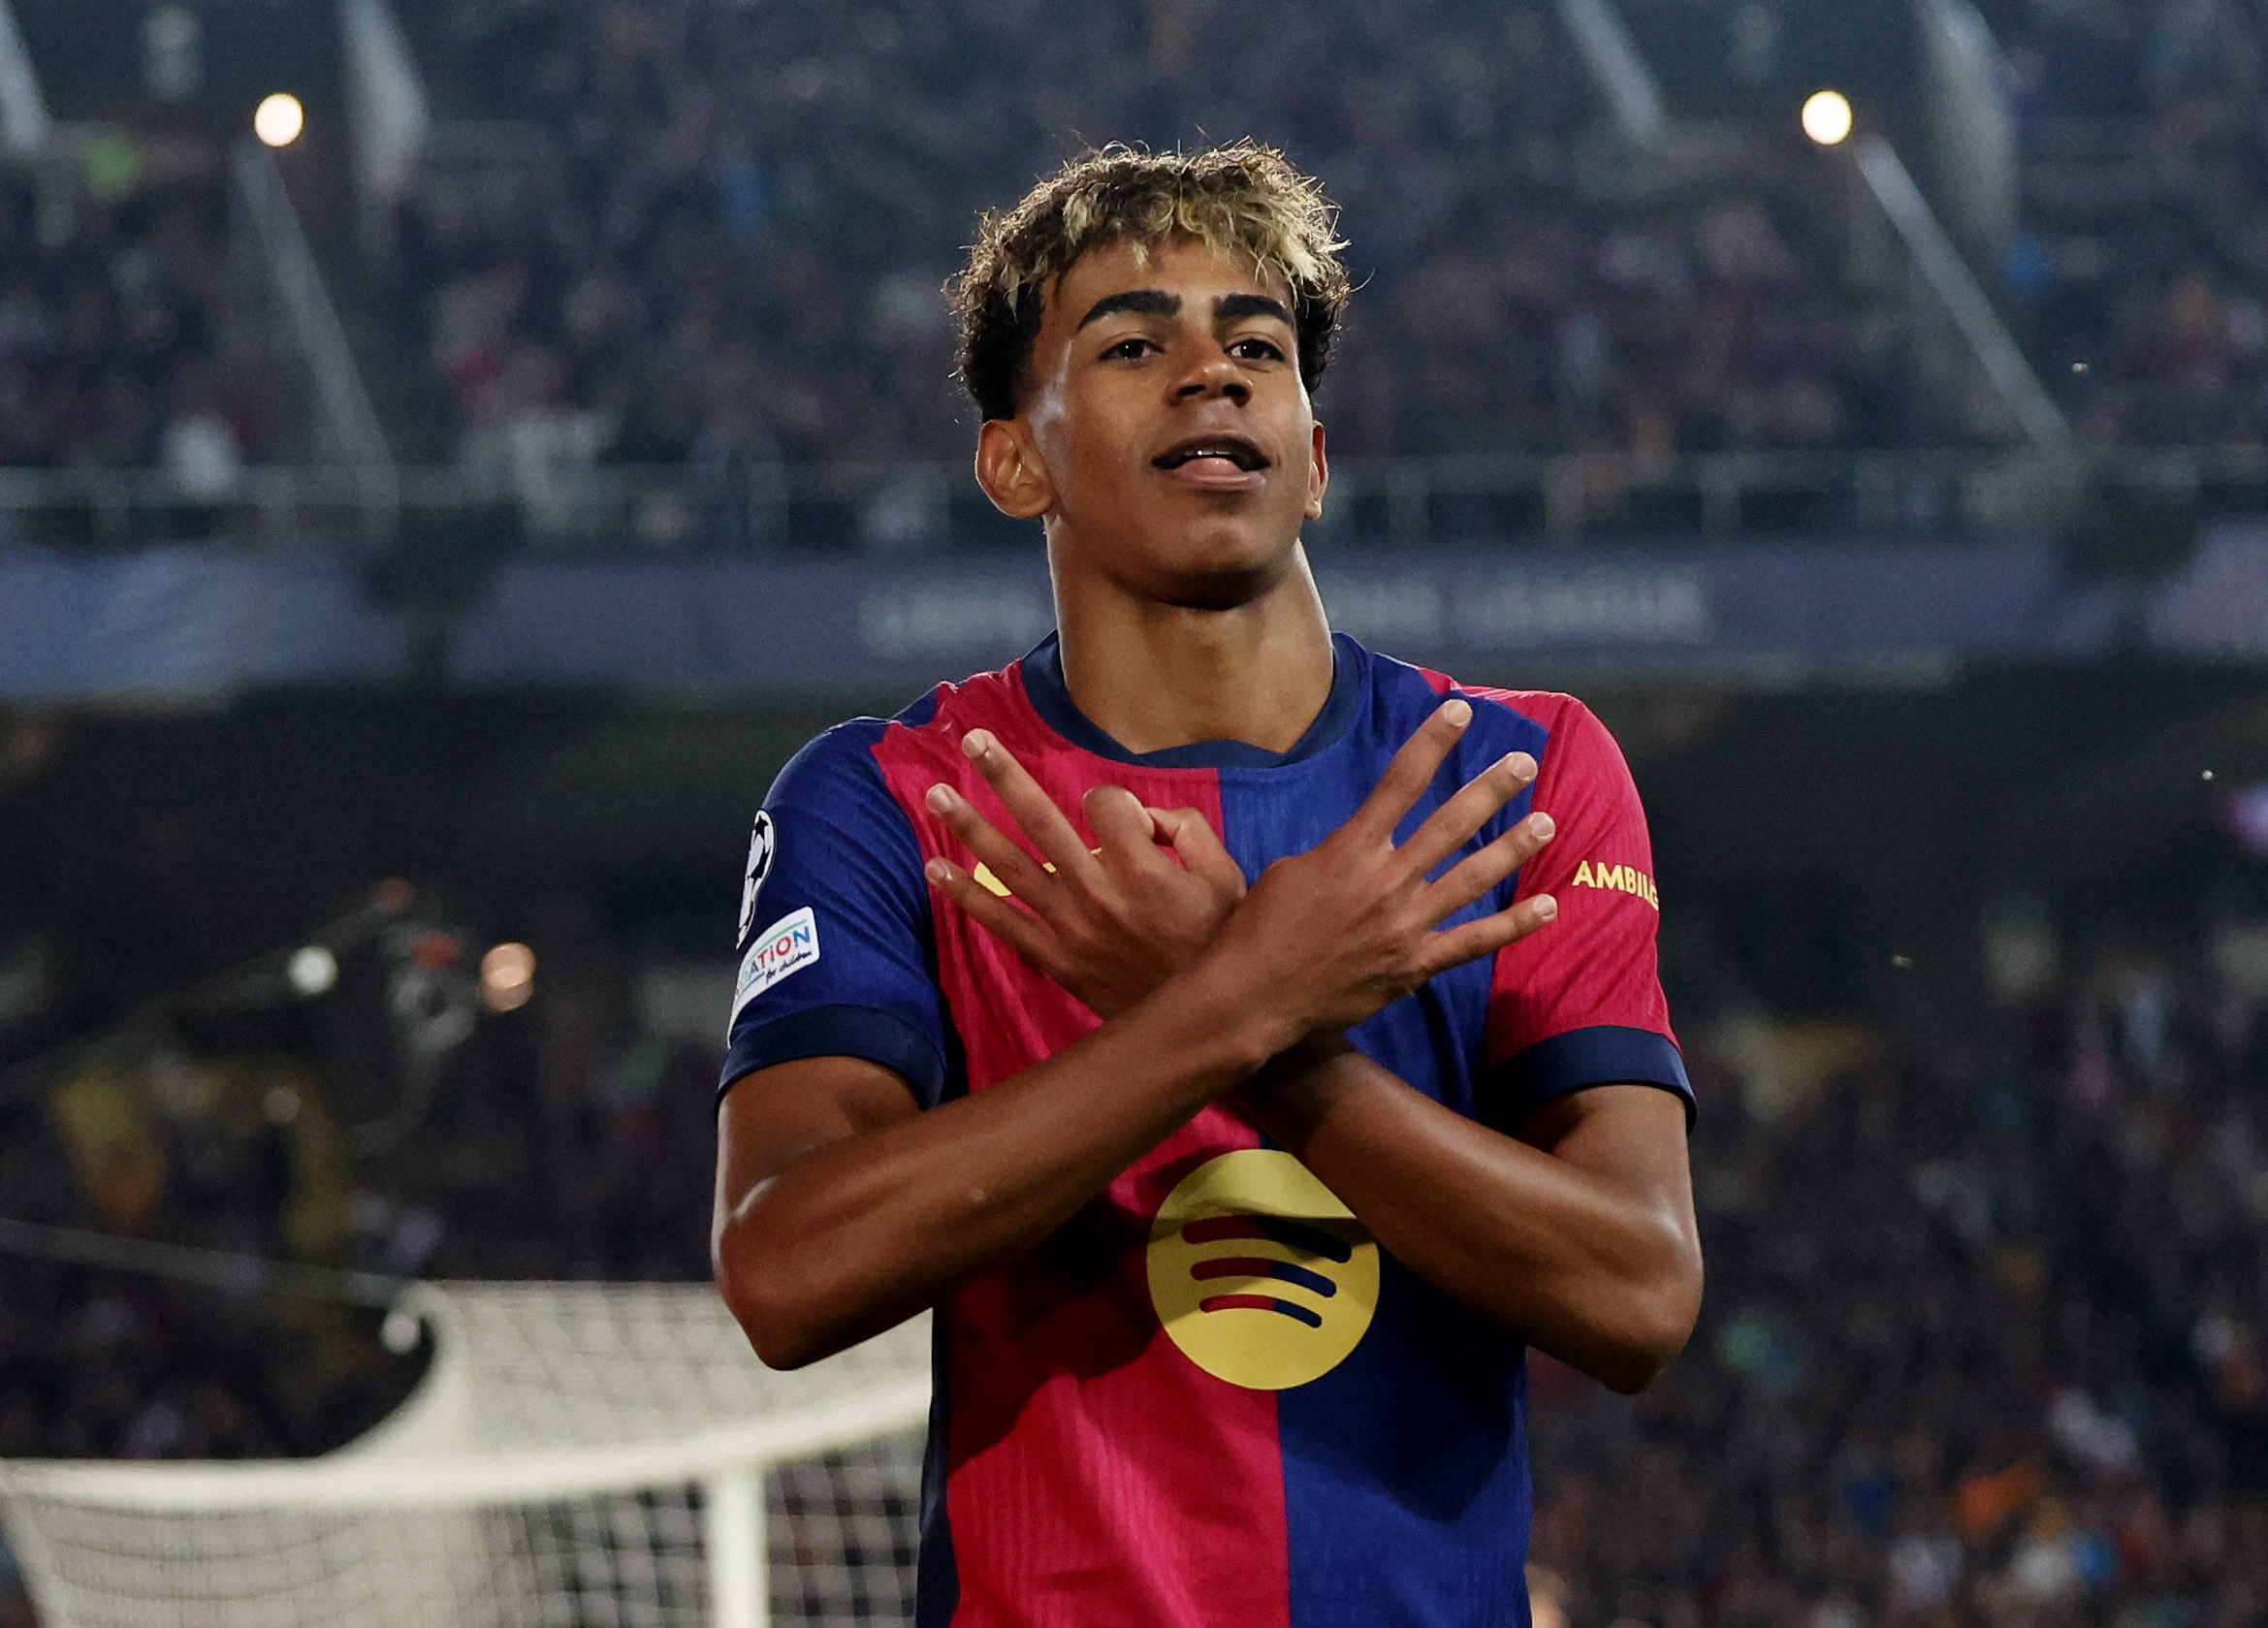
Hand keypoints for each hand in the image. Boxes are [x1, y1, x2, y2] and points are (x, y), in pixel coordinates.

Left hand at [923, 730, 1246, 1017]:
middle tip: (973, 739)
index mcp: (1142, 868)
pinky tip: (935, 869)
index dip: (1117, 802)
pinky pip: (1003, 923)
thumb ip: (1189, 831)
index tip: (1133, 823)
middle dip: (1005, 776)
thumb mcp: (1227, 878)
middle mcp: (1096, 891)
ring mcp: (1069, 925)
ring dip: (970, 827)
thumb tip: (1144, 815)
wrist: (1204, 1021)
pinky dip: (967, 896)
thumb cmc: (1217, 944)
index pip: (1105, 804)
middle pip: (1042, 820)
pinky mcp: (1055, 957)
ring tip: (935, 795)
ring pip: (1011, 865)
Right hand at [1201, 697, 1557, 1042]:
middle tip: (1525, 764)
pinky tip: (1548, 908)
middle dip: (1491, 789)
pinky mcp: (1415, 965)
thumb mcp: (1288, 871)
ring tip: (1547, 824)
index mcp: (1351, 849)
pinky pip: (1473, 942)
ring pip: (1472, 878)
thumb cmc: (1260, 928)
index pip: (1401, 782)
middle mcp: (1387, 880)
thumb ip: (1336, 854)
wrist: (1255, 995)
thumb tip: (1363, 850)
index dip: (1433, 741)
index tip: (1460, 711)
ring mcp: (1407, 925)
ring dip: (1512, 849)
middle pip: (1450, 824)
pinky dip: (1513, 926)